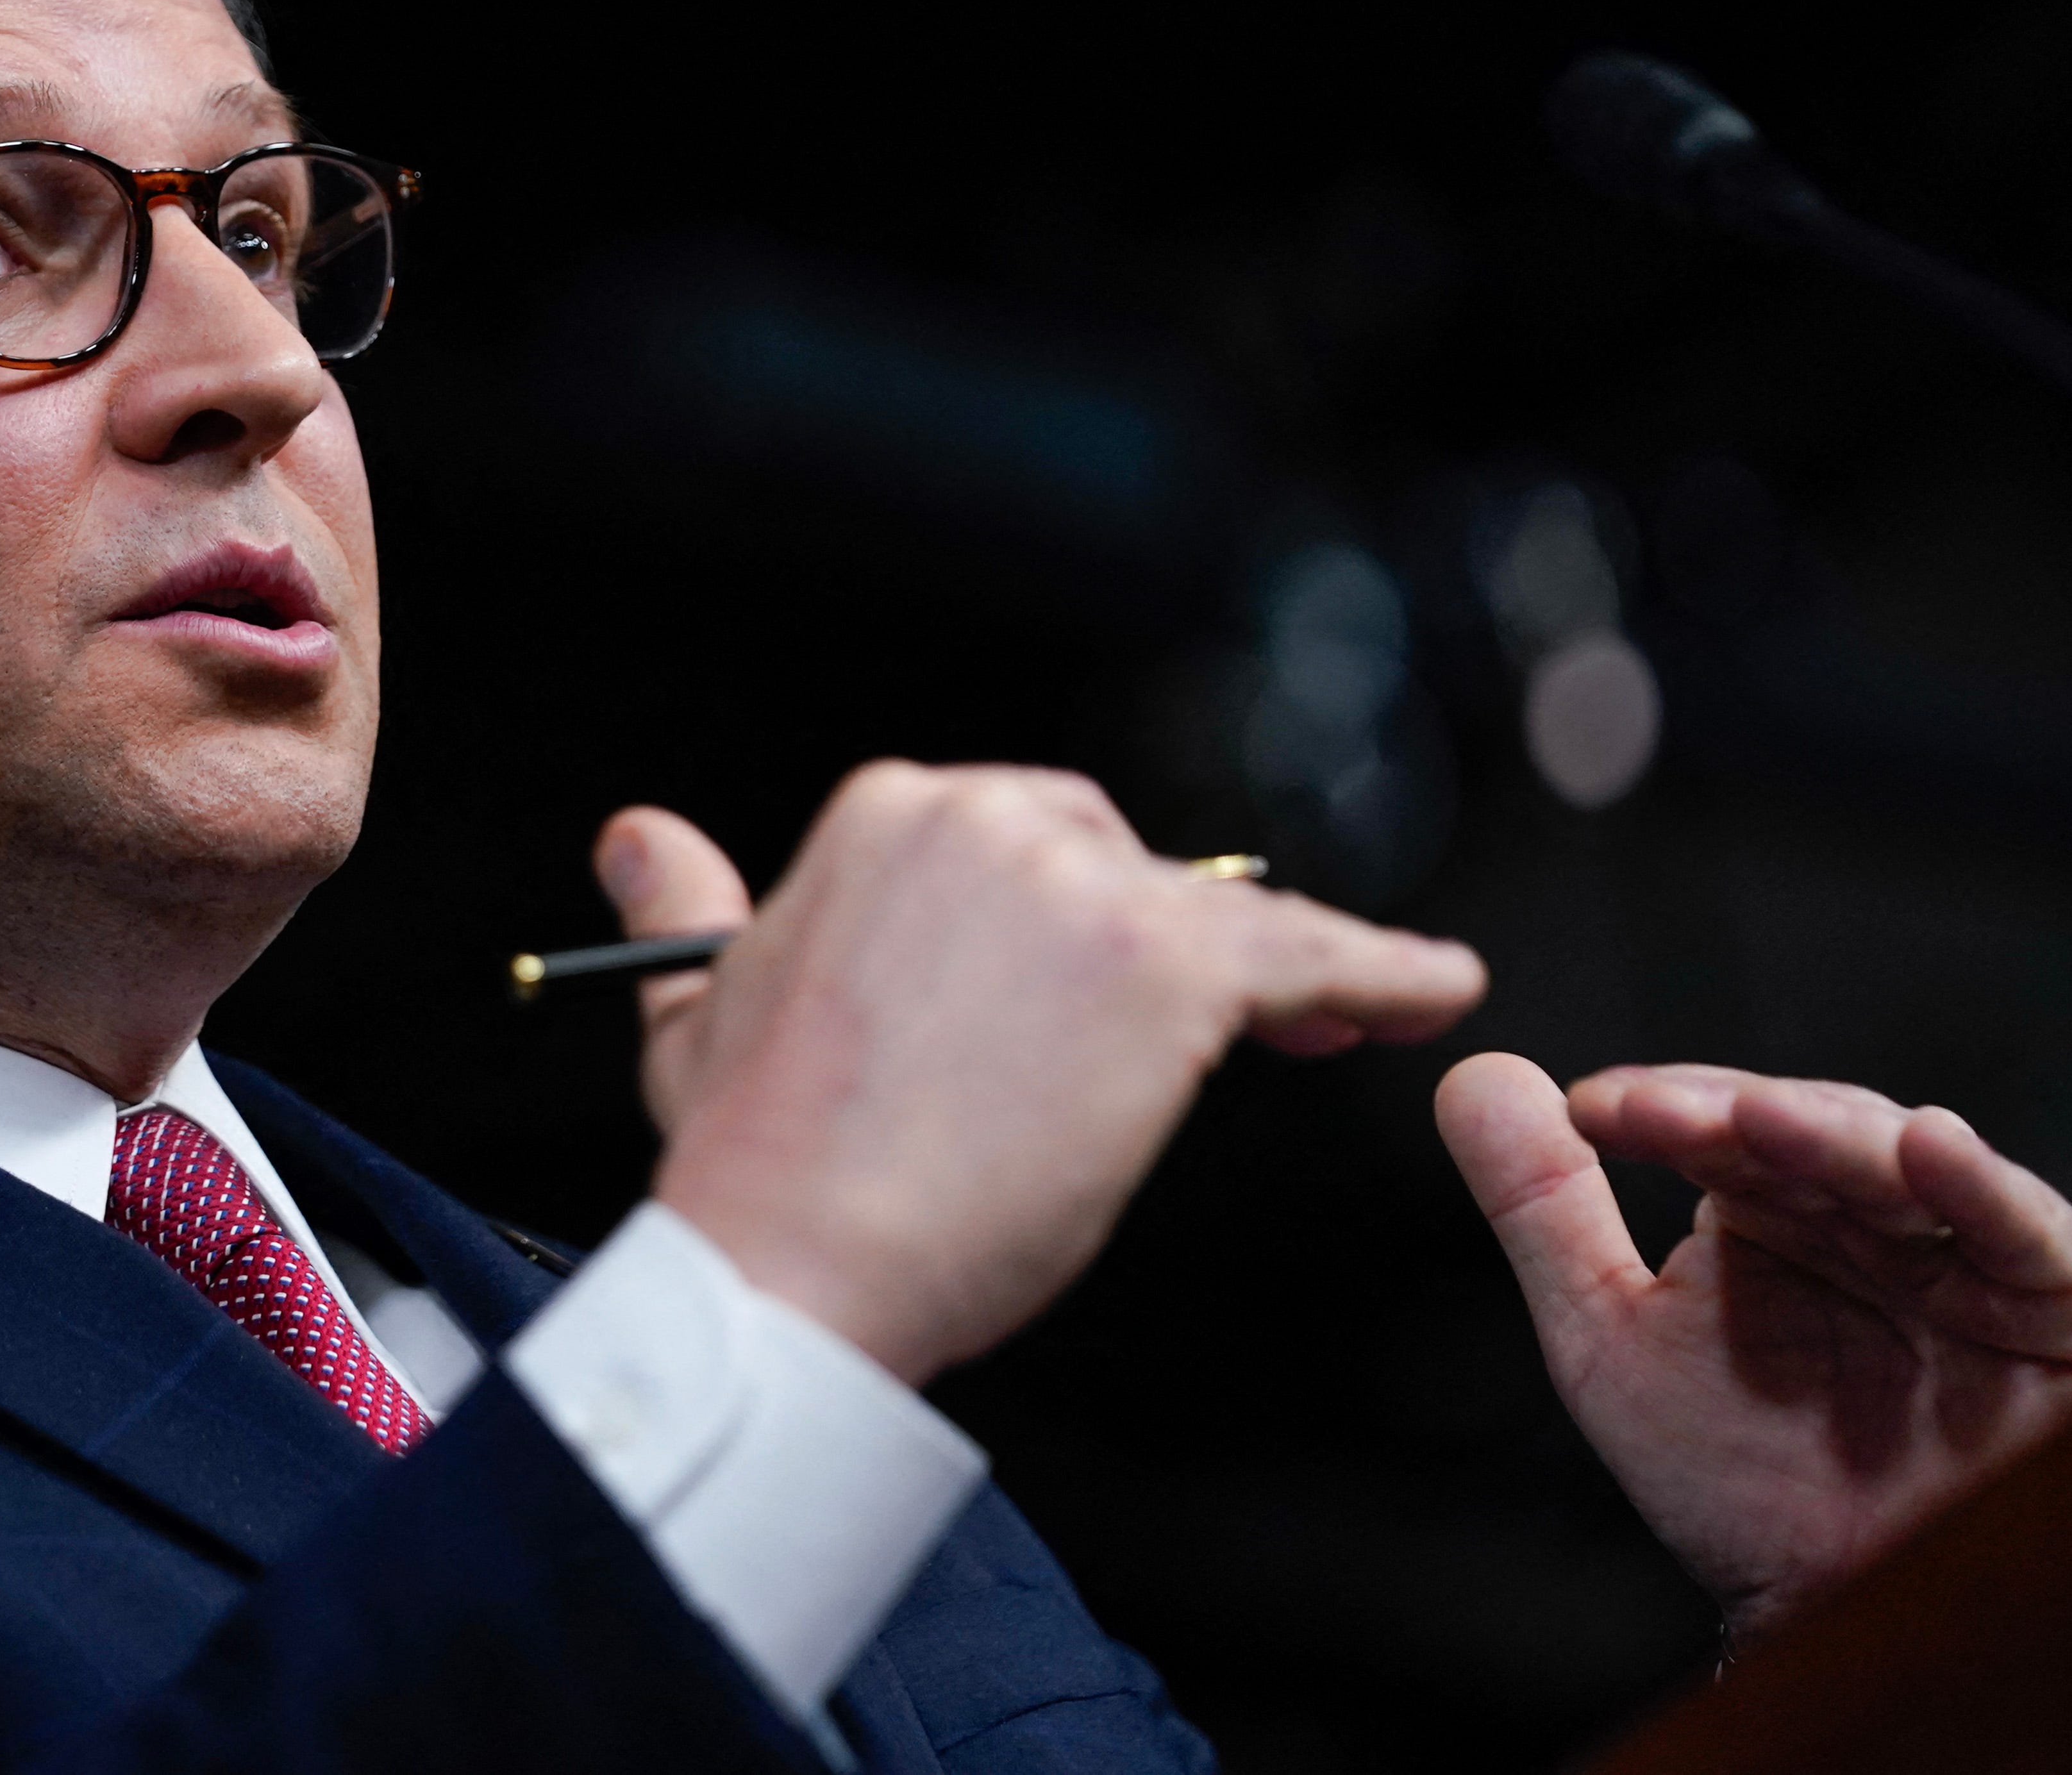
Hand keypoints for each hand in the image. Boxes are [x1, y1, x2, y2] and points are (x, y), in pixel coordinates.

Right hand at [597, 766, 1487, 1385]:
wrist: (798, 1257)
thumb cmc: (755, 1159)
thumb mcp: (696, 1006)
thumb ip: (689, 909)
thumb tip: (637, 836)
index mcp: (888, 814)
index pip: (1028, 843)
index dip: (1075, 923)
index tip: (1094, 992)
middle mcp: (988, 819)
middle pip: (1125, 865)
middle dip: (1157, 945)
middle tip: (1202, 1035)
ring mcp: (1081, 889)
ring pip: (1213, 918)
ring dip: (1266, 973)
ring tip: (1319, 1031)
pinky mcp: (1163, 967)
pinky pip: (1304, 954)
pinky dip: (1378, 973)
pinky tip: (1435, 989)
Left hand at [1435, 1055, 2071, 1643]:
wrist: (1831, 1609)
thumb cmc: (1736, 1482)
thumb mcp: (1607, 1337)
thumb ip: (1542, 1209)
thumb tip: (1474, 1075)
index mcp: (1774, 1203)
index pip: (1720, 1122)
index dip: (1662, 1108)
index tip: (1591, 1109)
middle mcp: (1873, 1213)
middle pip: (1812, 1129)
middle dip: (1736, 1118)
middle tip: (1661, 1114)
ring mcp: (1969, 1252)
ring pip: (1908, 1166)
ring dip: (1834, 1137)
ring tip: (1763, 1120)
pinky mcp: (2061, 1304)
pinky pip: (2034, 1235)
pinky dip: (1986, 1189)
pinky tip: (1933, 1146)